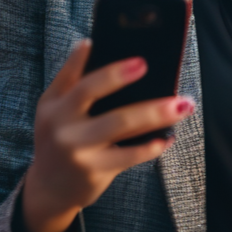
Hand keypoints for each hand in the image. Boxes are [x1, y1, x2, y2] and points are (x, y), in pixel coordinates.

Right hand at [21, 39, 195, 231]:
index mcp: (53, 104)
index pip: (70, 74)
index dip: (84, 56)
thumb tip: (88, 43)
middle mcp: (61, 124)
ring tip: (182, 104)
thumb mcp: (54, 110)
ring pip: (120, 123)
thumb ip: (70, 80)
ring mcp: (77, 149)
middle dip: (118, 75)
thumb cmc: (60, 139)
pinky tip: (168, 137)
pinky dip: (152, 146)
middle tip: (145, 63)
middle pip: (92, 92)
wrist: (49, 189)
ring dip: (155, 112)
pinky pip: (129, 155)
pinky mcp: (94, 170)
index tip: (106, 41)